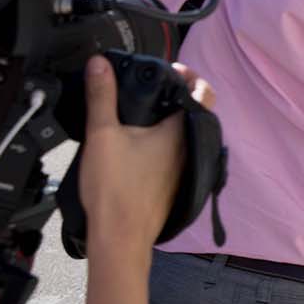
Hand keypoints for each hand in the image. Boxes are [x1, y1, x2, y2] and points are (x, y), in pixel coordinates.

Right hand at [77, 55, 211, 256]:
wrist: (120, 239)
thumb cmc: (115, 189)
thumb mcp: (102, 134)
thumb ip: (101, 96)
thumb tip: (100, 64)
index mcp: (182, 131)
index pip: (204, 92)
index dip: (190, 76)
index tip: (170, 69)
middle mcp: (191, 148)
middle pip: (195, 112)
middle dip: (177, 95)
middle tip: (153, 87)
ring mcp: (186, 167)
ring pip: (186, 134)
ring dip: (170, 119)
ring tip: (143, 111)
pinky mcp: (176, 183)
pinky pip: (177, 153)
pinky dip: (164, 141)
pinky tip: (140, 143)